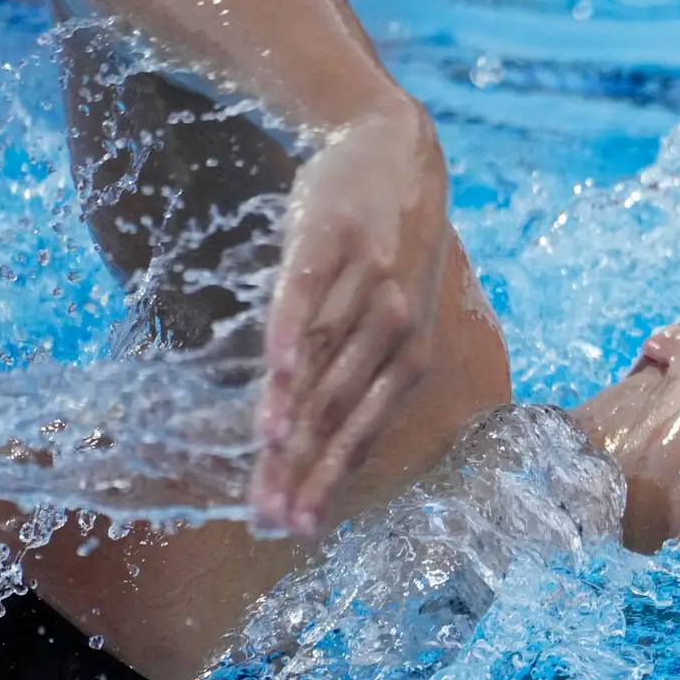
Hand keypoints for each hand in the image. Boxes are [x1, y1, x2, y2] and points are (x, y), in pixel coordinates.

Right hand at [249, 96, 446, 534]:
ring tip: (267, 458)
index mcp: (412, 358)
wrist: (394, 152)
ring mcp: (368, 285)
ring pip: (323, 363)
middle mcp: (396, 329)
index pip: (360, 432)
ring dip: (294, 414)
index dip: (325, 481)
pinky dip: (291, 338)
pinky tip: (276, 377)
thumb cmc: (383, 251)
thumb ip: (351, 373)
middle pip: (339, 410)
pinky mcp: (334, 243)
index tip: (295, 528)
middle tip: (271, 517)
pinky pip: (309, 298)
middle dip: (305, 468)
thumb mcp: (386, 316)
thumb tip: (310, 438)